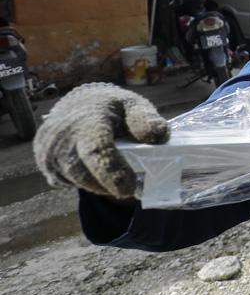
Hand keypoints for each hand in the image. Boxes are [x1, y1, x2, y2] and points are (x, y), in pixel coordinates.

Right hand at [33, 83, 168, 199]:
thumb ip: (146, 119)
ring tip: (116, 180)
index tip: (128, 189)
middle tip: (128, 190)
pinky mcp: (44, 161)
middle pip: (82, 171)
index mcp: (88, 120)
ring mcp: (48, 150)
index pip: (97, 150)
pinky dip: (83, 182)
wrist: (79, 104)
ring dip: (96, 185)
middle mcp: (62, 136)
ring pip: (74, 179)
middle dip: (106, 185)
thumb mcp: (133, 106)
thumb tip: (159, 135)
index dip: (112, 172)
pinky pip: (65, 181)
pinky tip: (96, 173)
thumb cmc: (112, 108)